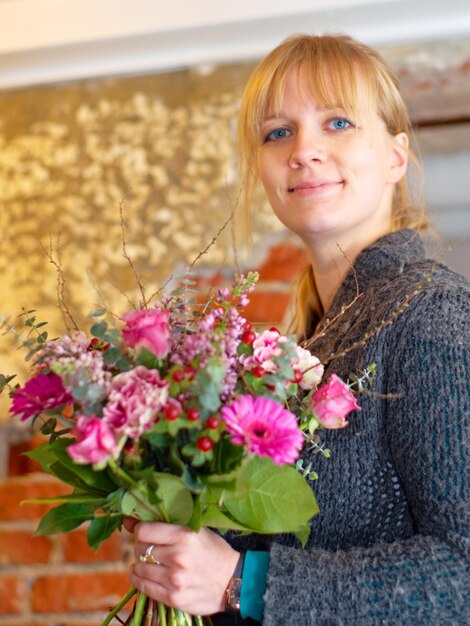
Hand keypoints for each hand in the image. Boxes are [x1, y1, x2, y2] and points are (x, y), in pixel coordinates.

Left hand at [125, 518, 239, 614]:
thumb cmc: (212, 550)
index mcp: (184, 535)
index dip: (141, 531)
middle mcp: (178, 557)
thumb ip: (166, 525)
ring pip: (139, 569)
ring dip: (140, 565)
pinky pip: (144, 588)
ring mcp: (175, 580)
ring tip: (149, 563)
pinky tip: (145, 576)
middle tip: (151, 549)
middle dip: (142, 548)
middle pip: (140, 549)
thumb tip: (128, 520)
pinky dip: (140, 580)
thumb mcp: (195, 530)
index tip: (145, 533)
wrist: (232, 580)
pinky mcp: (174, 598)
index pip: (143, 531)